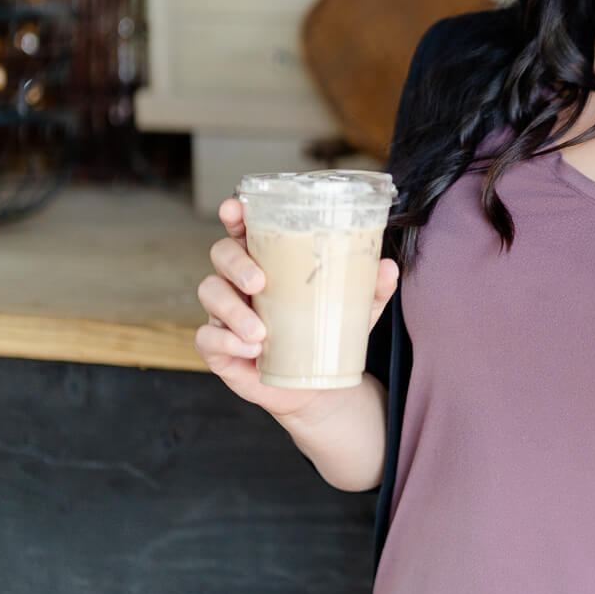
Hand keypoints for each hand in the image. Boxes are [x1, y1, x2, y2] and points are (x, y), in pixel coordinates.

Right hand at [194, 197, 398, 421]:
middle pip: (221, 254)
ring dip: (233, 311)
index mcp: (269, 260)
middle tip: (260, 283)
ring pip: (210, 293)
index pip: (245, 228)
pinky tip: (250, 351)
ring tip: (261, 333)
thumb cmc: (328, 332)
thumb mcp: (357, 309)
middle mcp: (240, 280)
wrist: (316, 385)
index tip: (234, 208)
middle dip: (236, 264)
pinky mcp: (217, 346)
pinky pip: (207, 338)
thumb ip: (373, 287)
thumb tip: (388, 267)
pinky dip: (226, 342)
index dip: (234, 213)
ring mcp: (224, 312)